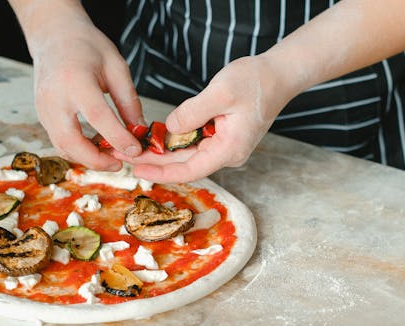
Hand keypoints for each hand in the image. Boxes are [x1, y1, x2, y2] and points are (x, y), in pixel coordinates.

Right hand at [25, 5, 144, 169]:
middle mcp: (54, 97)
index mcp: (75, 80)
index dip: (118, 138)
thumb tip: (139, 131)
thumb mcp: (116, 67)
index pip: (98, 117)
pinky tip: (95, 148)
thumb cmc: (87, 47)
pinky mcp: (42, 115)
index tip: (135, 151)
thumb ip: (129, 101)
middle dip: (96, 160)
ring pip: (62, 147)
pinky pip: (58, 141)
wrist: (54, 35)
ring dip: (87, 159)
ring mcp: (43, 108)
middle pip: (71, 141)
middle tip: (119, 164)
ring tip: (110, 157)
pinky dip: (77, 150)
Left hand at [122, 55, 299, 182]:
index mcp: (229, 149)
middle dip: (157, 162)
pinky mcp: (223, 136)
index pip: (190, 170)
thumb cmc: (255, 82)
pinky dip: (176, 141)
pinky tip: (157, 137)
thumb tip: (169, 129)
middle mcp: (227, 153)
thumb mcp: (220, 93)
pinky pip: (195, 143)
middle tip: (127, 156)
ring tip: (137, 148)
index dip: (162, 172)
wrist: (278, 74)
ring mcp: (225, 146)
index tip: (138, 168)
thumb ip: (192, 113)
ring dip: (164, 152)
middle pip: (186, 165)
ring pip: (189, 155)